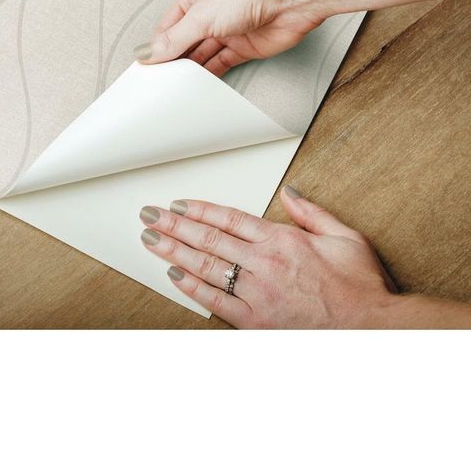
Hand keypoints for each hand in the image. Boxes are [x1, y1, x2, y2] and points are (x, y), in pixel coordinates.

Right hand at [134, 0, 325, 76]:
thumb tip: (150, 52)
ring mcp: (227, 31)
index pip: (167, 27)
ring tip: (177, 86)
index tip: (147, 68)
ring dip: (191, 69)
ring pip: (202, 55)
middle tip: (160, 81)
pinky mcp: (244, 47)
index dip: (157, 47)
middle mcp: (210, 13)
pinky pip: (222, 64)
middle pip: (184, 43)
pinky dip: (211, 74)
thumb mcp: (200, 16)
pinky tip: (200, 84)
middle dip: (174, 60)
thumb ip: (174, 39)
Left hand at [139, 185, 397, 327]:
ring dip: (174, 251)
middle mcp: (264, 264)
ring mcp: (257, 293)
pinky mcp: (256, 321)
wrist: (373, 330)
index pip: (229, 218)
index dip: (199, 209)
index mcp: (282, 240)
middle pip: (208, 239)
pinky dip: (192, 288)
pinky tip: (173, 275)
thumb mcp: (345, 237)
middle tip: (150, 215)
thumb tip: (289, 193)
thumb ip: (311, 213)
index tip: (178, 203)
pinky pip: (215, 302)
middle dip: (174, 224)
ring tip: (151, 239)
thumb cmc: (360, 287)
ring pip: (206, 267)